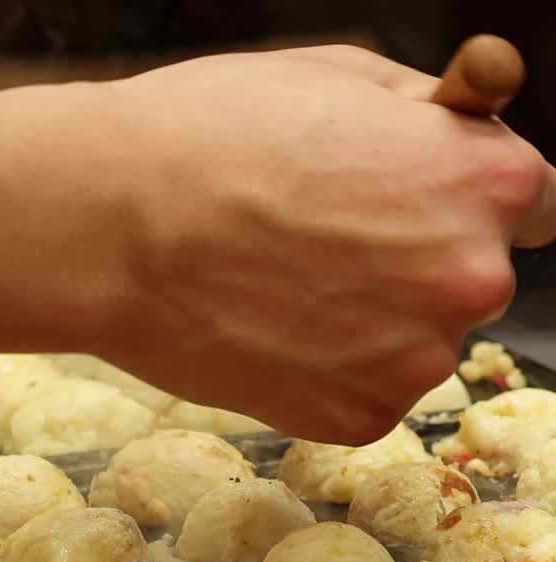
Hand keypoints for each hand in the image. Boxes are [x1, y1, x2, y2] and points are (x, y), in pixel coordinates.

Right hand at [94, 45, 555, 442]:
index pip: (532, 201)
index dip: (470, 197)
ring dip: (375, 320)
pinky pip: (367, 391)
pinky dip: (331, 369)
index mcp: (487, 184)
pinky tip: (272, 330)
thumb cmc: (214, 133)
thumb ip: (432, 113)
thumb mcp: (343, 76)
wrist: (112, 226)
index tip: (425, 200)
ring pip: (417, 340)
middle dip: (421, 259)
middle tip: (326, 237)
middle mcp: (472, 281)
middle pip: (474, 277)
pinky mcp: (358, 419)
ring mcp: (416, 362)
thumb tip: (477, 116)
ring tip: (283, 283)